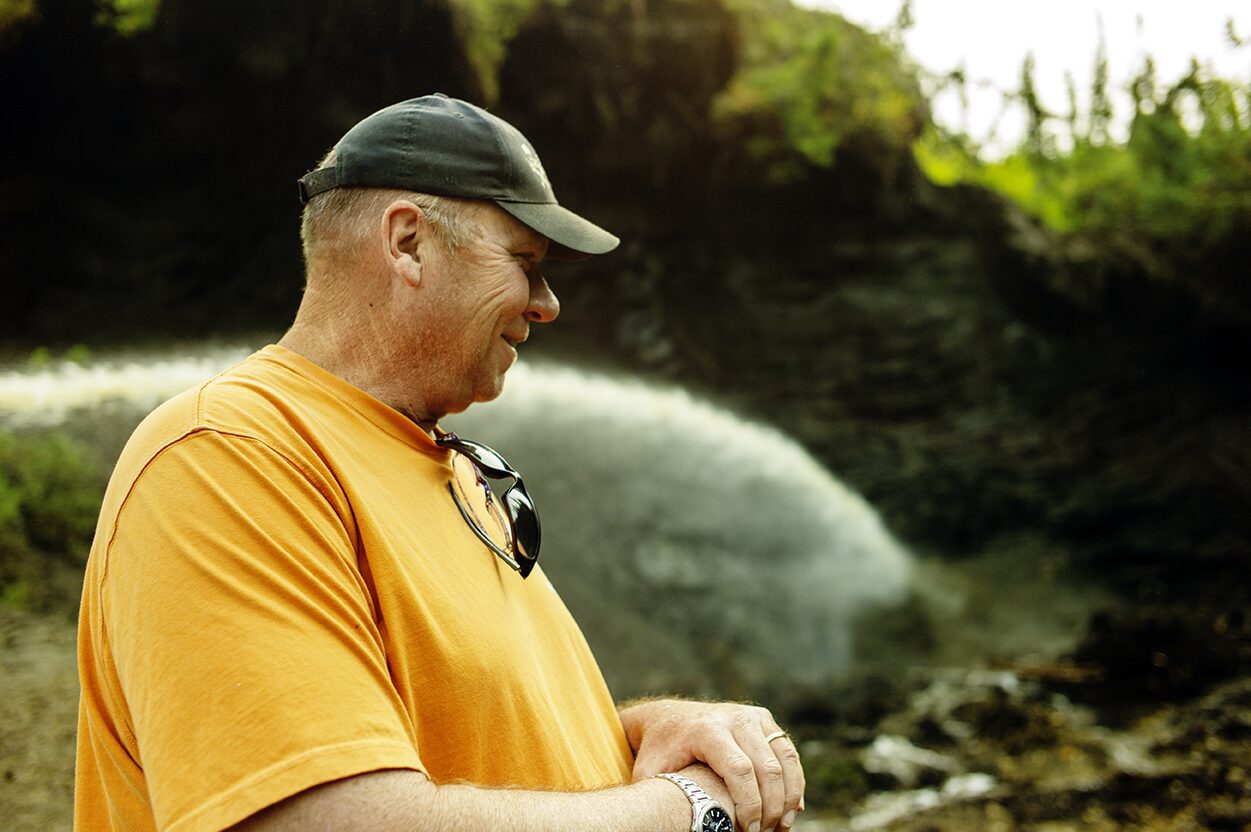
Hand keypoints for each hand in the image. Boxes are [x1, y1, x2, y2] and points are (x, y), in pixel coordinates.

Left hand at [619, 699, 804, 831]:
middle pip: (766, 768)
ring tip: (781, 826)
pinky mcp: (764, 720)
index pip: (739, 770)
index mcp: (706, 730)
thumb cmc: (659, 753)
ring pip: (785, 759)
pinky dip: (794, 782)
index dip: (749, 805)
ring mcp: (752, 716)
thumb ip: (660, 795)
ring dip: (788, 797)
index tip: (749, 831)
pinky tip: (791, 807)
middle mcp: (733, 718)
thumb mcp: (651, 773)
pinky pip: (788, 753)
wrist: (668, 719)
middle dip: (771, 807)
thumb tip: (664, 822)